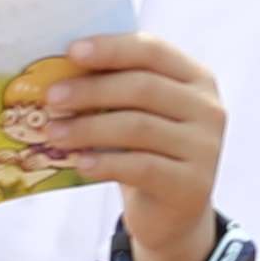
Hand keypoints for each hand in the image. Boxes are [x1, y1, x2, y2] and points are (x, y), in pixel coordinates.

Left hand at [37, 33, 225, 260]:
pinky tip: (80, 163)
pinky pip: (142, 167)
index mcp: (195, 77)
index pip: (153, 50)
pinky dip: (105, 163)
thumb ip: (115, 86)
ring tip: (54, 133)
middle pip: (143, 88)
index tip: (71, 51)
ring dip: (88, 128)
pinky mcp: (193, 185)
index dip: (111, 48)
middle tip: (51, 98)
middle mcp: (208, 108)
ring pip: (139, 127)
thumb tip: (61, 69)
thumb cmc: (145, 149)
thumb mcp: (137, 112)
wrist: (170, 212)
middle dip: (91, 90)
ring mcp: (205, 148)